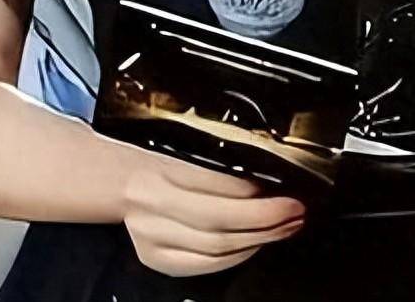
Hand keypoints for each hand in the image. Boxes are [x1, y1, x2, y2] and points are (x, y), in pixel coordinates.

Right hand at [120, 147, 306, 276]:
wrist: (120, 182)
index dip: (253, 193)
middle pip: (218, 220)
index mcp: (164, 170)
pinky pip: (205, 265)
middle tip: (294, 212)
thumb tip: (263, 180)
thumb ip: (218, 167)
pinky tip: (256, 244)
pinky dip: (236, 256)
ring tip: (285, 228)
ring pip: (215, 247)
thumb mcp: (185, 149)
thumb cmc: (158, 160)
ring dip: (258, 239)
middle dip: (264, 220)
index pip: (215, 185)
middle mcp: (154, 205)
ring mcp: (153, 237)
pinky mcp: (157, 259)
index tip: (283, 191)